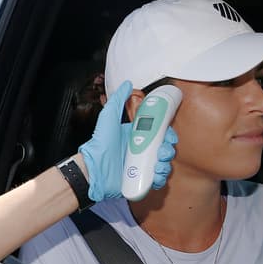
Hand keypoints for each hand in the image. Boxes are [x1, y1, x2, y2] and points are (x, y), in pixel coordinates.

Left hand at [78, 80, 176, 200]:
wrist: (94, 169)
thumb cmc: (100, 144)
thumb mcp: (108, 118)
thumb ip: (117, 100)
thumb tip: (127, 84)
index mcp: (138, 136)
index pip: (161, 134)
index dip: (168, 134)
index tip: (168, 135)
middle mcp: (142, 151)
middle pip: (165, 149)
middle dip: (168, 150)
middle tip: (161, 151)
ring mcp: (142, 166)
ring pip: (164, 164)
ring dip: (166, 164)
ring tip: (158, 164)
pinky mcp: (141, 180)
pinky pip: (158, 179)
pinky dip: (161, 178)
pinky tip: (156, 174)